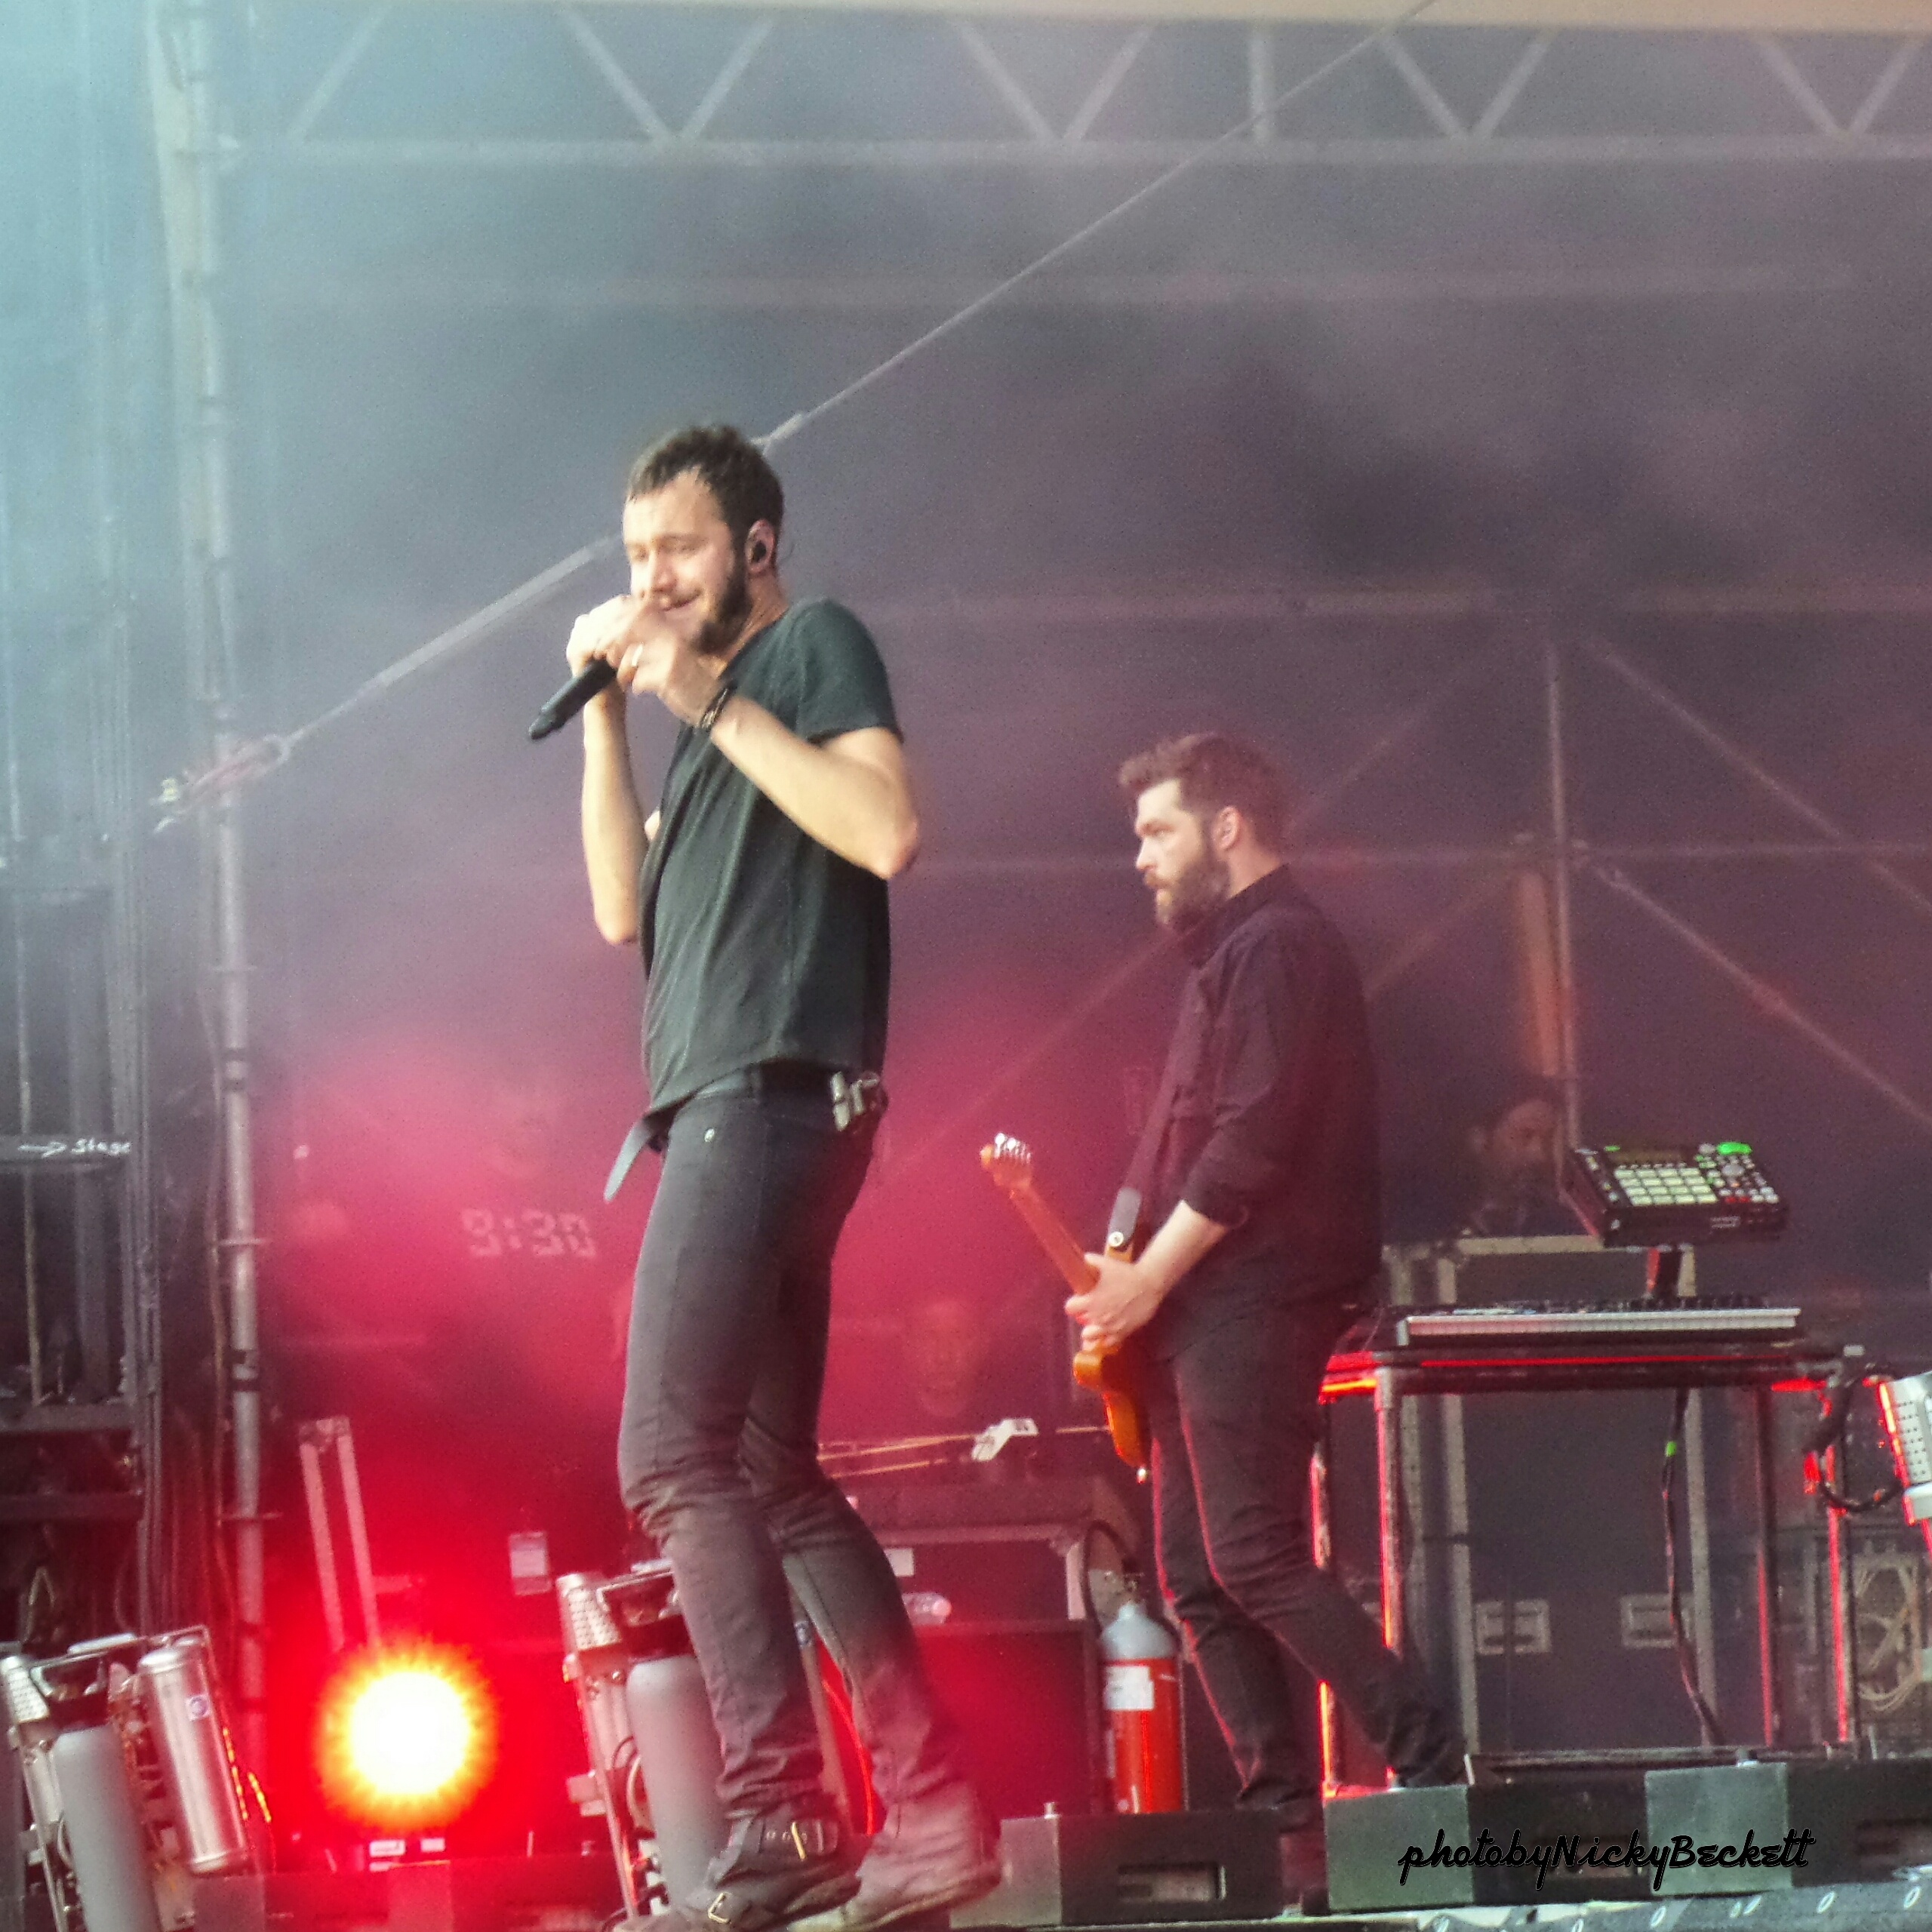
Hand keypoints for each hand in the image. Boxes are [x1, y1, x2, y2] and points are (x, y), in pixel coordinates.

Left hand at [567, 597, 718, 723]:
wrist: (717, 704)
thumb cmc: (691, 679)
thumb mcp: (673, 651)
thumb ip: (651, 639)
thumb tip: (617, 634)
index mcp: (671, 627)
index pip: (634, 614)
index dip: (614, 625)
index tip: (603, 638)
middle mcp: (671, 637)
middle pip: (628, 630)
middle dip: (610, 644)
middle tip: (603, 657)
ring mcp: (670, 656)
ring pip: (629, 656)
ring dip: (621, 670)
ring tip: (623, 679)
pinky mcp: (667, 677)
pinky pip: (638, 678)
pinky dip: (635, 685)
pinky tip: (639, 690)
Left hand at [1065, 1251, 1165, 1354]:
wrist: (1149, 1284)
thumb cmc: (1127, 1274)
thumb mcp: (1106, 1263)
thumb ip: (1091, 1261)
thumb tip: (1084, 1260)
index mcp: (1091, 1300)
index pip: (1070, 1308)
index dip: (1073, 1303)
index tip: (1078, 1300)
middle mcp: (1098, 1316)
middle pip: (1080, 1323)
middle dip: (1083, 1316)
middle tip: (1090, 1311)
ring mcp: (1110, 1327)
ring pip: (1090, 1338)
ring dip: (1091, 1332)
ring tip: (1095, 1326)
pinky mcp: (1123, 1333)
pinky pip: (1108, 1343)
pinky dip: (1105, 1339)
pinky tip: (1107, 1333)